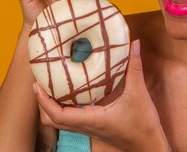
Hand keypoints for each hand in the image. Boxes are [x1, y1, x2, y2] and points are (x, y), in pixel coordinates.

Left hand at [34, 40, 168, 151]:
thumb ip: (135, 67)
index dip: (43, 101)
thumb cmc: (143, 125)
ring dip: (50, 106)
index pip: (57, 115)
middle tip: (39, 82)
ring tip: (49, 85)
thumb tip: (134, 43)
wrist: (149, 146)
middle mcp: (86, 126)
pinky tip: (69, 92)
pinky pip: (70, 119)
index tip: (37, 85)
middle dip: (42, 103)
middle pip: (52, 120)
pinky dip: (63, 107)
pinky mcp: (93, 126)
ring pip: (59, 121)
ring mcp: (88, 128)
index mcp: (92, 119)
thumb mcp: (139, 93)